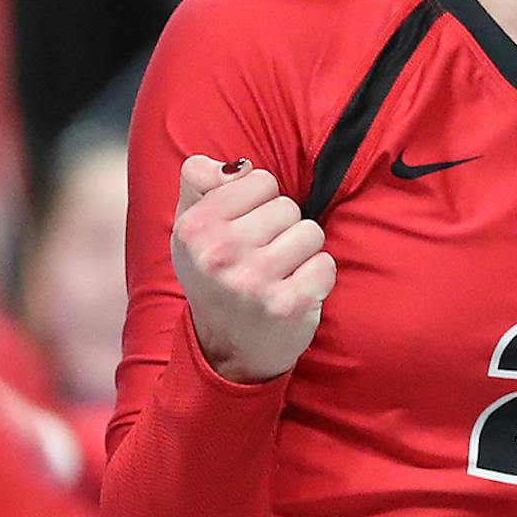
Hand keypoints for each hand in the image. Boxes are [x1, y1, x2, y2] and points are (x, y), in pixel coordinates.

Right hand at [172, 155, 334, 383]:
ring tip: (279, 273)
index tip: (245, 230)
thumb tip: (236, 166)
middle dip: (282, 229)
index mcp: (195, 228)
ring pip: (310, 231)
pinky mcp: (288, 305)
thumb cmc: (214, 277)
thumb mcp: (190, 229)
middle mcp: (220, 254)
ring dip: (301, 252)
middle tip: (261, 258)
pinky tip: (295, 291)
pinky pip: (325, 263)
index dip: (260, 203)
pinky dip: (317, 277)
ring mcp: (254, 281)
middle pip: (287, 206)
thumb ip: (199, 182)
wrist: (226, 350)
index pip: (259, 180)